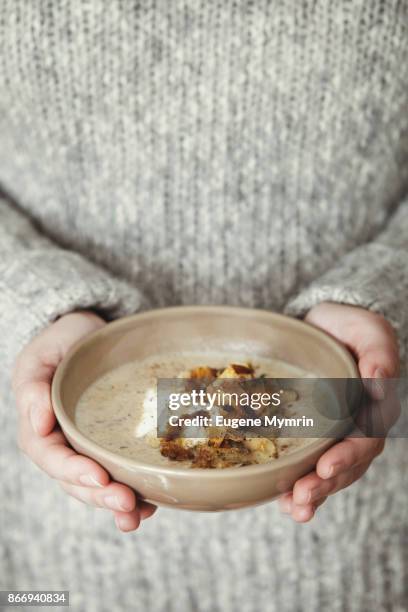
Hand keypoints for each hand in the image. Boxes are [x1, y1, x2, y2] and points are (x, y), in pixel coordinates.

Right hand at [12, 311, 155, 531]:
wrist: (89, 334)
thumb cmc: (61, 343)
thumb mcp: (40, 357)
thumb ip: (32, 387)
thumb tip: (38, 425)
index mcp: (40, 429)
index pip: (52, 458)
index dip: (74, 472)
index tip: (99, 478)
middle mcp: (63, 446)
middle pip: (77, 482)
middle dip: (101, 496)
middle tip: (127, 504)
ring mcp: (87, 449)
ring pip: (98, 486)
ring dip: (116, 505)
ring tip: (138, 515)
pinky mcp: (111, 447)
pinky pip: (120, 474)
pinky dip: (134, 492)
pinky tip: (151, 503)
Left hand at [278, 302, 398, 521]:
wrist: (322, 325)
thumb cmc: (349, 327)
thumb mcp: (369, 331)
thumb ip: (378, 354)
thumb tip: (378, 385)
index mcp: (374, 408)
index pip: (365, 439)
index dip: (347, 457)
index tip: (324, 467)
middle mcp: (356, 427)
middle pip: (346, 466)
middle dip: (323, 485)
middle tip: (301, 498)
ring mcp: (334, 434)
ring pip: (327, 473)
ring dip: (312, 494)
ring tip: (294, 509)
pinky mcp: (311, 435)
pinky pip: (307, 465)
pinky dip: (295, 485)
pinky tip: (281, 500)